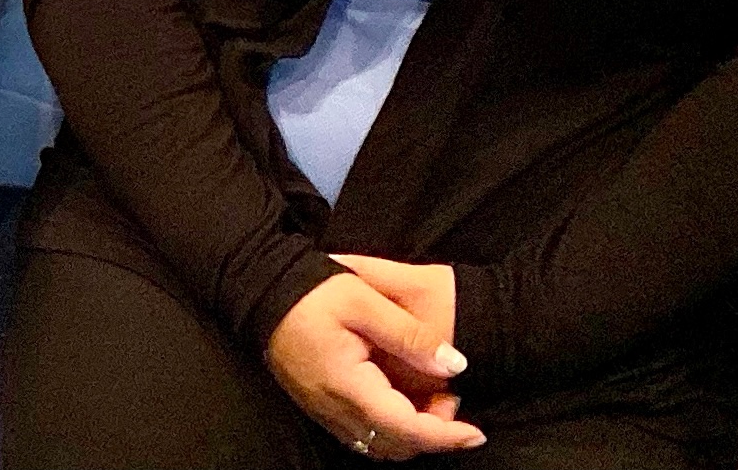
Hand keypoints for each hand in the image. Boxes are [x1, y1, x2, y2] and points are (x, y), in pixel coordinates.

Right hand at [264, 269, 479, 459]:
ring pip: (379, 446)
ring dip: (412, 435)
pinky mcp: (318, 405)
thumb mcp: (364, 299)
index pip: (406, 427)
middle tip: (452, 400)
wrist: (260, 291)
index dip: (446, 437)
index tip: (477, 434)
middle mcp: (334, 408)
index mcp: (348, 384)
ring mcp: (323, 410)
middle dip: (433, 435)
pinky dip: (390, 430)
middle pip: (395, 445)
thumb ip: (411, 335)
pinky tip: (400, 402)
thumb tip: (454, 366)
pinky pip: (362, 435)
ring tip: (432, 403)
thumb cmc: (311, 291)